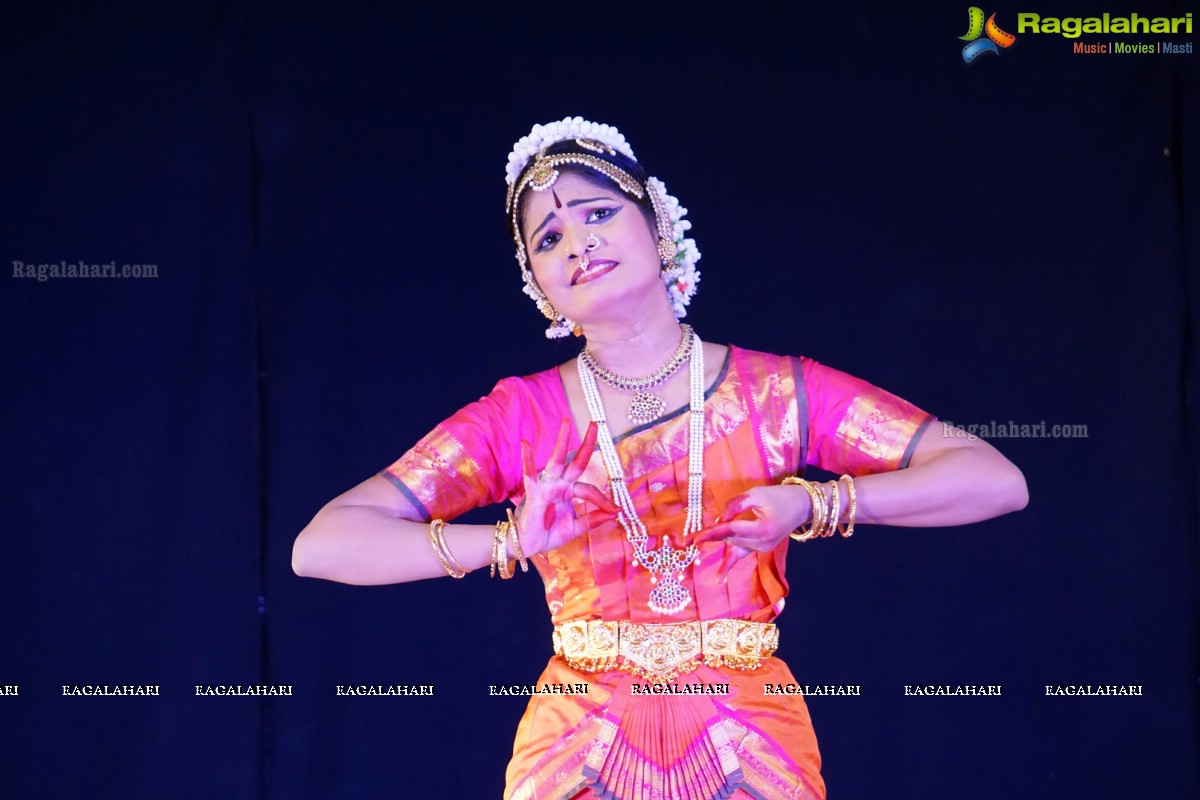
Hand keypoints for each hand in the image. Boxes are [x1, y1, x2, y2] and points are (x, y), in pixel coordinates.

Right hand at [516, 419, 619, 555]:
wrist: (529, 545)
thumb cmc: (550, 534)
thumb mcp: (576, 527)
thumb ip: (593, 519)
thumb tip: (615, 512)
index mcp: (570, 491)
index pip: (590, 490)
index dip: (603, 500)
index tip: (615, 510)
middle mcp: (560, 485)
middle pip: (576, 462)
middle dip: (586, 444)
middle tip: (595, 424)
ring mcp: (547, 486)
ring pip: (556, 461)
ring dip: (562, 442)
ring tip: (566, 423)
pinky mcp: (534, 493)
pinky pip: (530, 475)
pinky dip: (527, 460)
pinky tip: (526, 444)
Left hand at [693, 484, 812, 579]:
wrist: (803, 506)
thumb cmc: (780, 497)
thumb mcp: (757, 494)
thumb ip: (736, 505)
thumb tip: (719, 519)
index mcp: (762, 529)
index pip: (731, 531)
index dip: (711, 534)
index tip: (694, 540)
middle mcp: (762, 543)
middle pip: (729, 539)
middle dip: (708, 537)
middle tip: (684, 540)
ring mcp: (762, 548)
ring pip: (733, 544)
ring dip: (717, 540)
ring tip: (690, 543)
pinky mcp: (760, 548)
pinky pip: (741, 556)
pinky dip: (729, 565)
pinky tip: (718, 580)